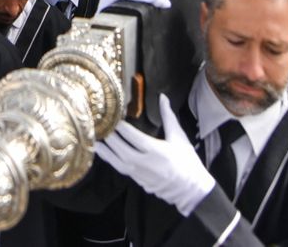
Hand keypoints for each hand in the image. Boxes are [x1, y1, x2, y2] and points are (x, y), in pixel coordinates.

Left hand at [95, 94, 214, 214]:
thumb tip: (162, 97)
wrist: (191, 190)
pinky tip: (106, 153)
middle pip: (120, 149)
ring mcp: (139, 174)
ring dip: (105, 151)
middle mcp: (144, 163)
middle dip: (109, 137)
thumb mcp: (179, 137)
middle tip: (99, 125)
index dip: (120, 126)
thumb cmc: (187, 162)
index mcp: (155, 150)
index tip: (111, 115)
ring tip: (96, 140)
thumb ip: (168, 117)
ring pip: (116, 162)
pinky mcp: (137, 181)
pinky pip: (120, 169)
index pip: (132, 136)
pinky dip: (111, 160)